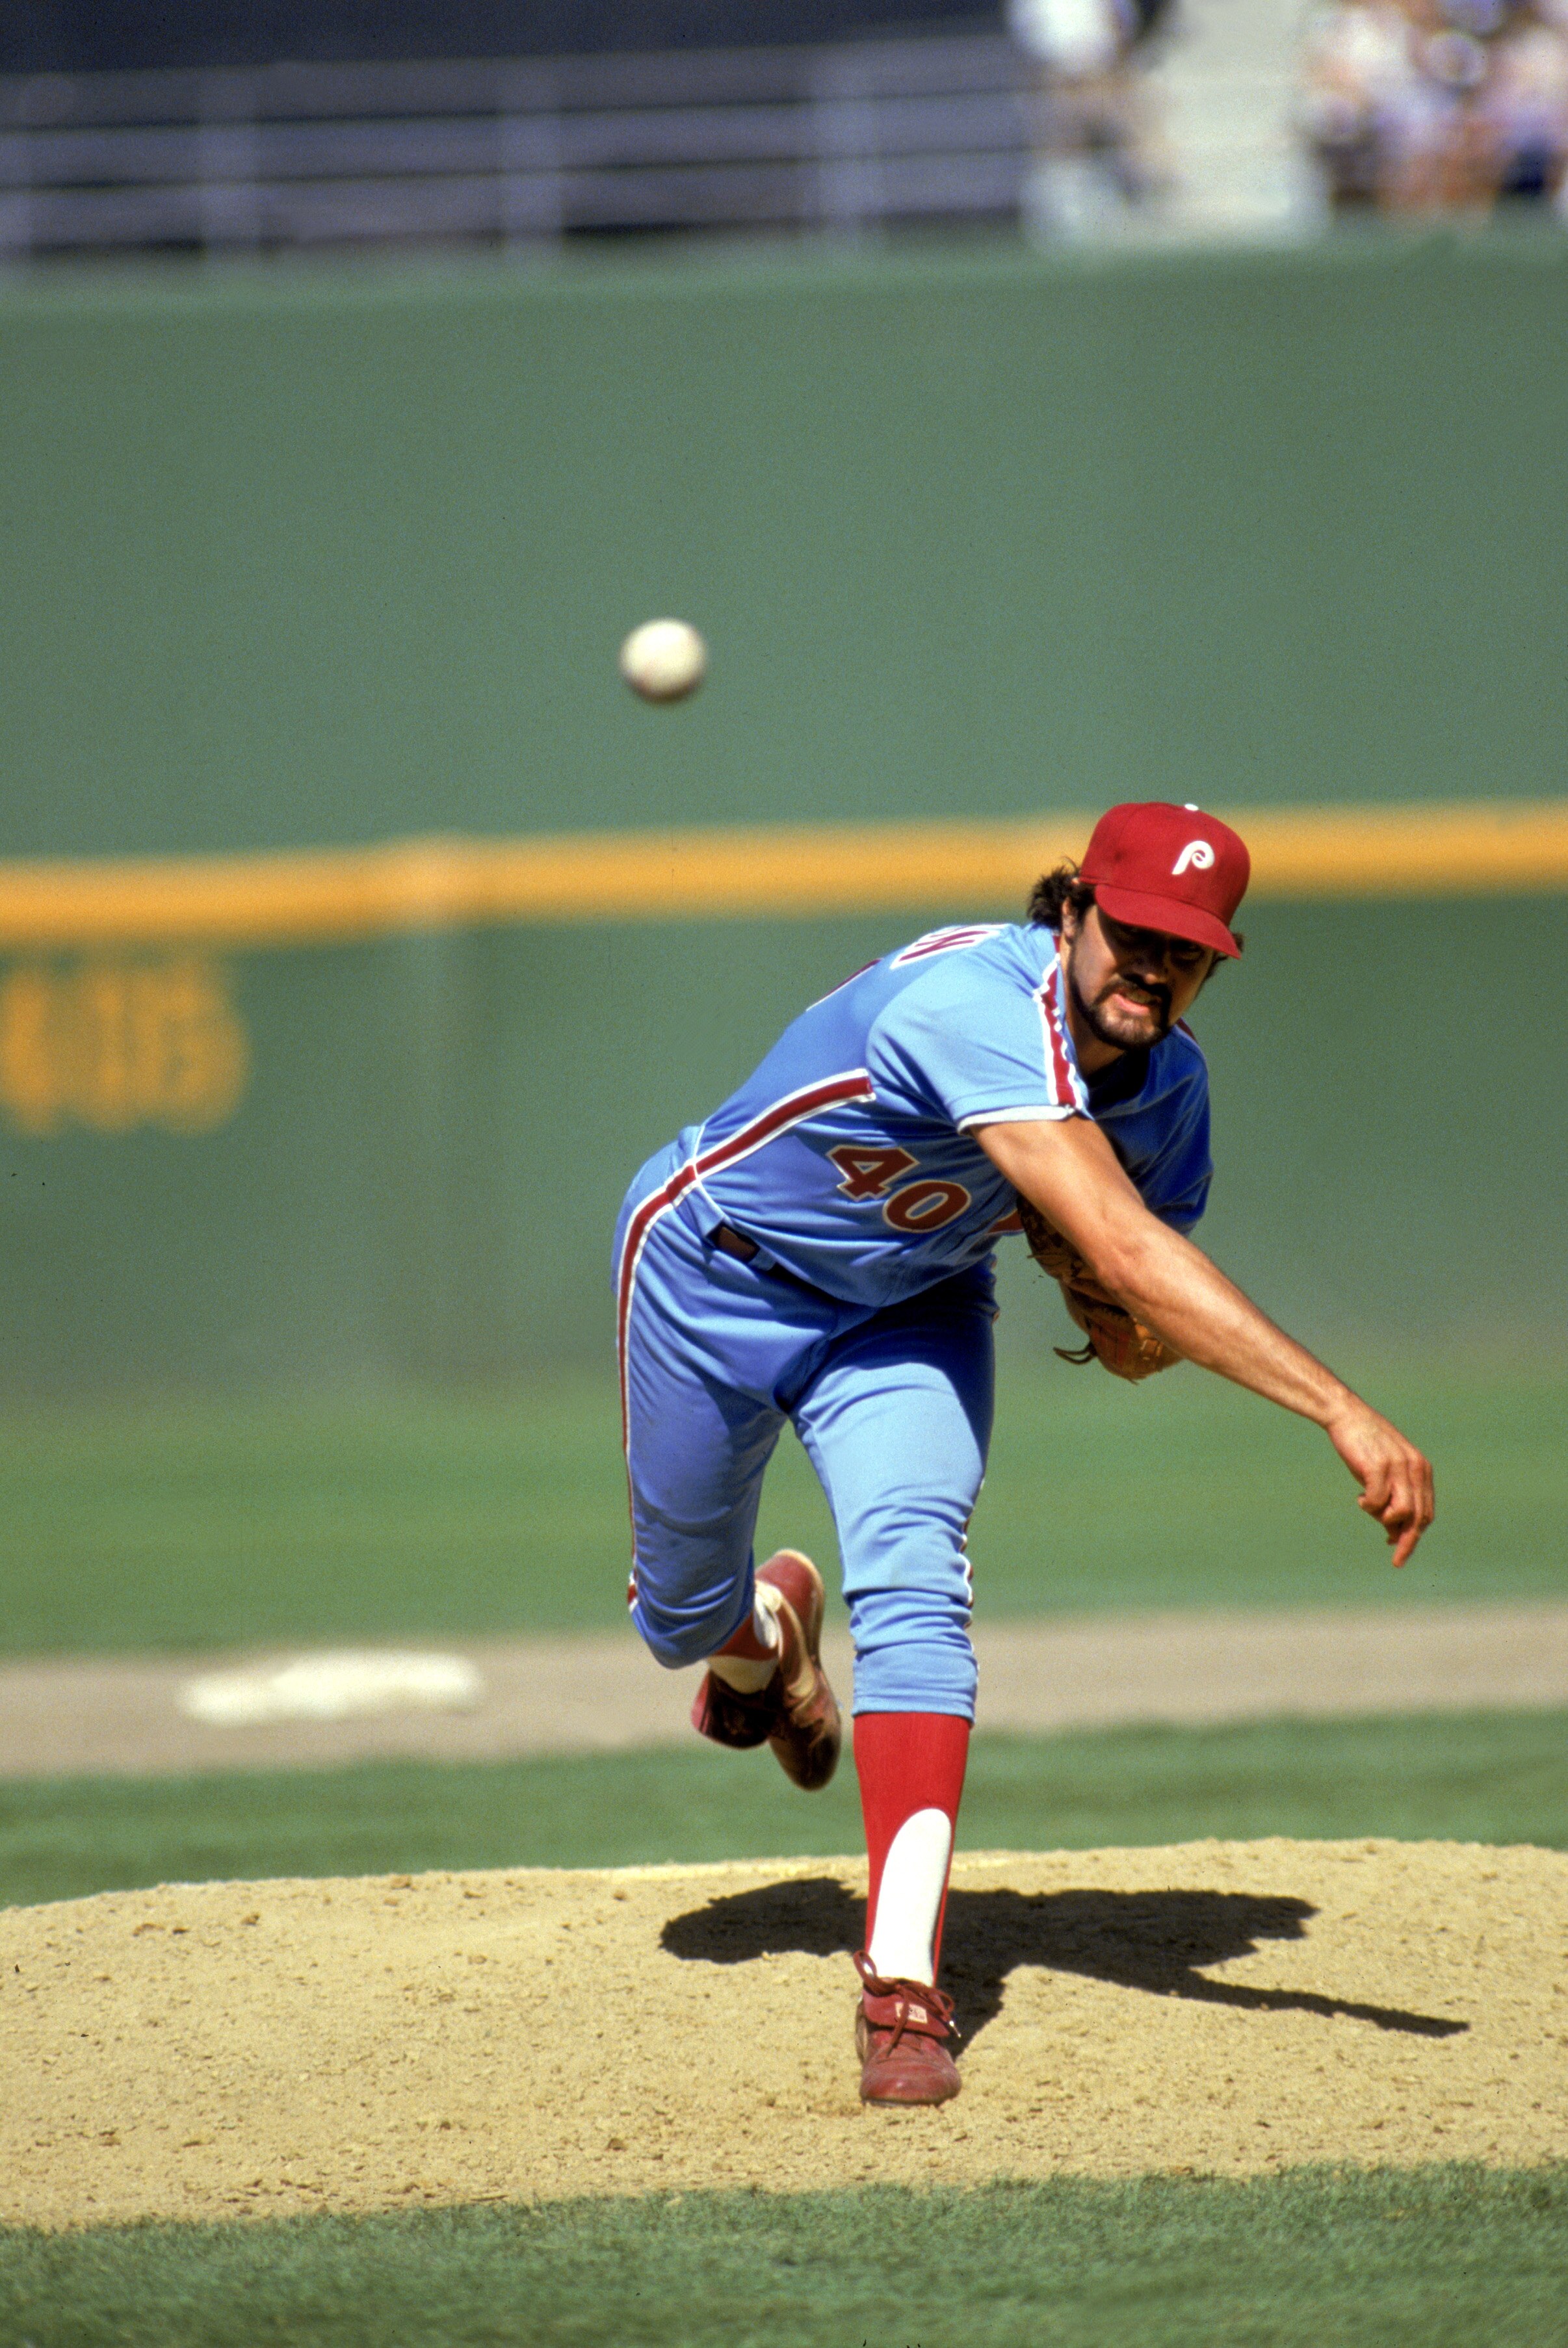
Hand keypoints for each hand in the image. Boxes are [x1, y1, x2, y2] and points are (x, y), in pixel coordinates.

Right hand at [1323, 1399, 1433, 1567]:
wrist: (1347, 1415)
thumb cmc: (1365, 1446)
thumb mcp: (1387, 1473)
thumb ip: (1395, 1497)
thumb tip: (1395, 1534)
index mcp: (1422, 1469)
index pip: (1426, 1513)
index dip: (1415, 1536)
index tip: (1402, 1552)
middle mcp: (1415, 1468)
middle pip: (1418, 1517)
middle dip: (1408, 1542)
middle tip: (1397, 1560)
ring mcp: (1398, 1467)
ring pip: (1401, 1512)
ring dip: (1383, 1518)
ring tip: (1367, 1505)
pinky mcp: (1378, 1466)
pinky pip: (1377, 1500)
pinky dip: (1368, 1505)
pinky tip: (1359, 1497)